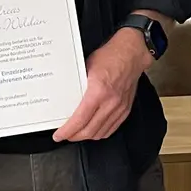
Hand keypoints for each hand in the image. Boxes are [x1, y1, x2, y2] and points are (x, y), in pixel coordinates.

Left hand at [52, 28, 153, 142]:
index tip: (59, 135)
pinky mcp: (125, 109)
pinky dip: (100, 133)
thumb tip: (64, 95)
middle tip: (65, 136)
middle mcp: (110, 102)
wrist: (131, 54)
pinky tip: (93, 130)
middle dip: (75, 136)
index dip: (68, 130)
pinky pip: (112, 128)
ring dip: (87, 136)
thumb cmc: (110, 56)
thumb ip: (77, 84)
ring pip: (101, 132)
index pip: (80, 119)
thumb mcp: (86, 67)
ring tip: (77, 134)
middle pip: (90, 130)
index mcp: (98, 91)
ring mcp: (119, 108)